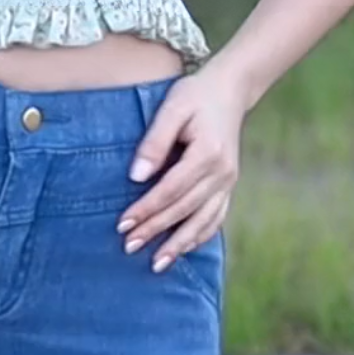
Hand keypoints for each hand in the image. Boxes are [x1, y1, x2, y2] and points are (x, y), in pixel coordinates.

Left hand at [117, 64, 245, 272]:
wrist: (230, 90)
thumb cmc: (195, 95)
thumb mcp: (172, 108)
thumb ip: (155, 142)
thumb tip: (136, 177)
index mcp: (208, 153)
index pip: (171, 189)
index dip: (147, 209)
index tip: (123, 224)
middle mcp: (222, 173)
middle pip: (184, 209)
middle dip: (155, 230)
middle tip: (128, 246)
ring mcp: (229, 181)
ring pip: (203, 221)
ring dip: (179, 244)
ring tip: (156, 264)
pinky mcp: (229, 184)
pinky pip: (216, 217)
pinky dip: (200, 236)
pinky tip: (183, 248)